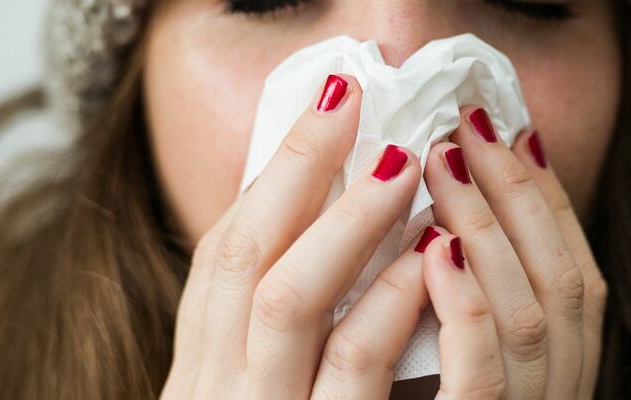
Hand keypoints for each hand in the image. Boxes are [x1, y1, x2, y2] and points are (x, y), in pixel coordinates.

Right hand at [159, 75, 509, 398]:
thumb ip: (282, 325)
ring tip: (401, 166)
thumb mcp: (262, 389)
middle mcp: (218, 393)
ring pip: (293, 303)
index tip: (320, 113)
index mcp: (204, 371)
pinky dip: (391, 303)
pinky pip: (357, 369)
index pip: (221, 256)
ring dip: (350, 226)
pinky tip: (427, 257)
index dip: (270, 178)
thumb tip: (332, 221)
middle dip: (299, 176)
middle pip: (245, 262)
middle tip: (354, 108)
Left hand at [420, 106, 607, 398]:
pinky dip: (465, 304)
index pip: (576, 275)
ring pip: (526, 313)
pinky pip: (483, 370)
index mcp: (565, 371)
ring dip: (485, 226)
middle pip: (558, 279)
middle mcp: (560, 391)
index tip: (518, 134)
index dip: (550, 199)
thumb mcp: (468, 362)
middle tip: (469, 125)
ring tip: (441, 161)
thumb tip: (447, 221)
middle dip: (517, 192)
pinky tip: (437, 248)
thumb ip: (481, 303)